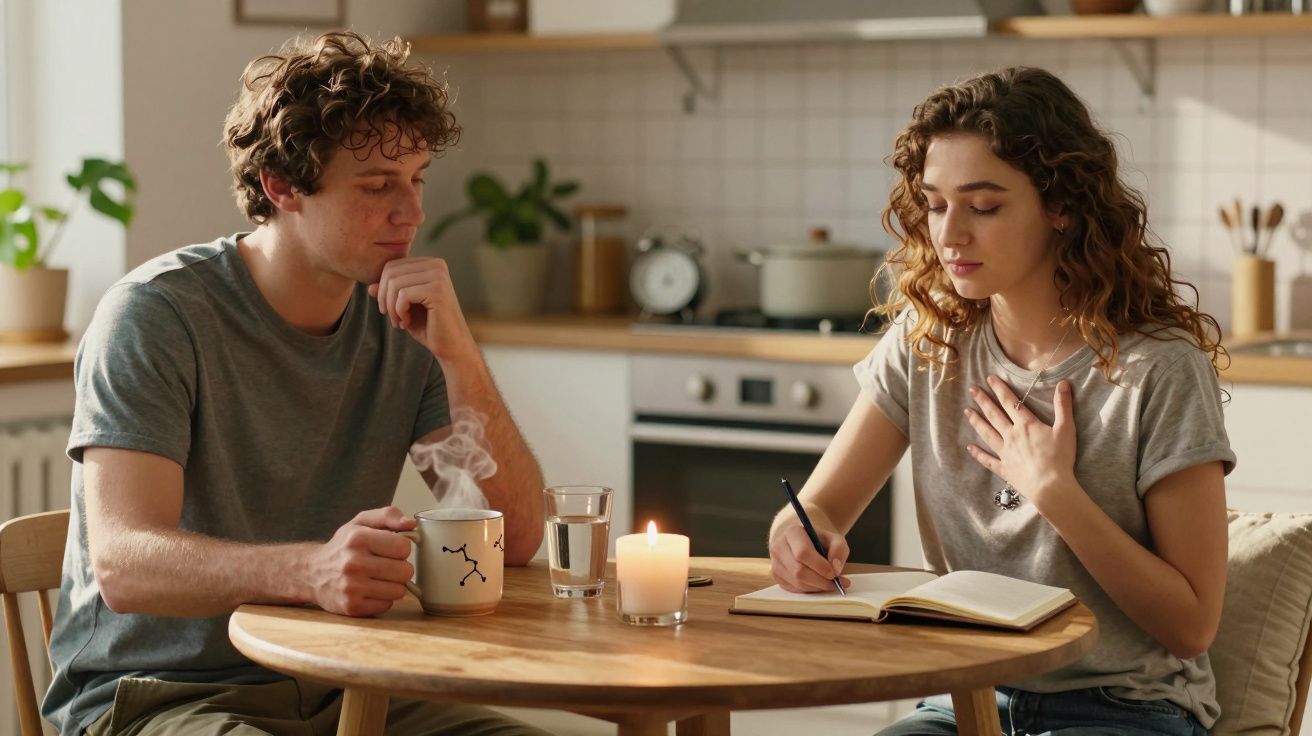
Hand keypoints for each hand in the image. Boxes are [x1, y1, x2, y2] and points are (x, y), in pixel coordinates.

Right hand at [306, 506, 415, 616]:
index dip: (401, 548)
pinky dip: (382, 599)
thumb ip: (388, 515)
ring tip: (378, 578)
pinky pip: (387, 605)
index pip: (404, 547)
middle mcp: (353, 563)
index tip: (390, 549)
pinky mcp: (352, 606)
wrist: (311, 573)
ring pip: (399, 590)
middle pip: (405, 571)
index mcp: (357, 538)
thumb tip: (411, 524)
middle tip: (386, 565)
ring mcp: (352, 587)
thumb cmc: (343, 546)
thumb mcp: (361, 522)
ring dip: (393, 585)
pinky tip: (370, 590)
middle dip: (400, 567)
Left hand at [367, 257, 474, 361]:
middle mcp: (436, 265)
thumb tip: (369, 287)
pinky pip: (403, 295)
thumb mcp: (404, 307)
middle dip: (384, 298)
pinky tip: (407, 322)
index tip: (390, 310)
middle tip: (392, 318)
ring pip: (394, 283)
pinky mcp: (437, 290)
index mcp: (430, 264)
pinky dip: (399, 311)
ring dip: (391, 307)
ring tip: (399, 322)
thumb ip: (389, 294)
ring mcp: (438, 276)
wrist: (451, 346)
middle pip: (391, 272)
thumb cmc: (429, 326)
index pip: (391, 266)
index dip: (383, 289)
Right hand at [768, 522, 850, 593]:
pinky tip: (819, 584)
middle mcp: (778, 547)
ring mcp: (775, 563)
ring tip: (830, 584)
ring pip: (797, 583)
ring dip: (817, 587)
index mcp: (792, 533)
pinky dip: (810, 590)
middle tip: (836, 583)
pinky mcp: (777, 577)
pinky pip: (795, 589)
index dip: (820, 566)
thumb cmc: (819, 540)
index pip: (803, 553)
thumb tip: (835, 569)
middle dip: (820, 581)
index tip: (835, 574)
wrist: (801, 542)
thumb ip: (839, 549)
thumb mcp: (834, 538)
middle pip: (799, 571)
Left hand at [963, 376, 1078, 513]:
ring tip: (966, 411)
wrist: (1050, 487)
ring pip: (987, 433)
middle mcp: (1011, 435)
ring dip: (976, 421)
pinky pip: (987, 460)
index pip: (1010, 402)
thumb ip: (1063, 405)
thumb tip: (1064, 382)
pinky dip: (978, 454)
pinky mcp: (1004, 468)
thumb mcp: (1066, 429)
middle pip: (994, 415)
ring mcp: (1005, 452)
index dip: (999, 389)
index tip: (989, 378)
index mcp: (1026, 425)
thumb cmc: (1060, 458)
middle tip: (972, 389)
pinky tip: (969, 448)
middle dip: (982, 400)